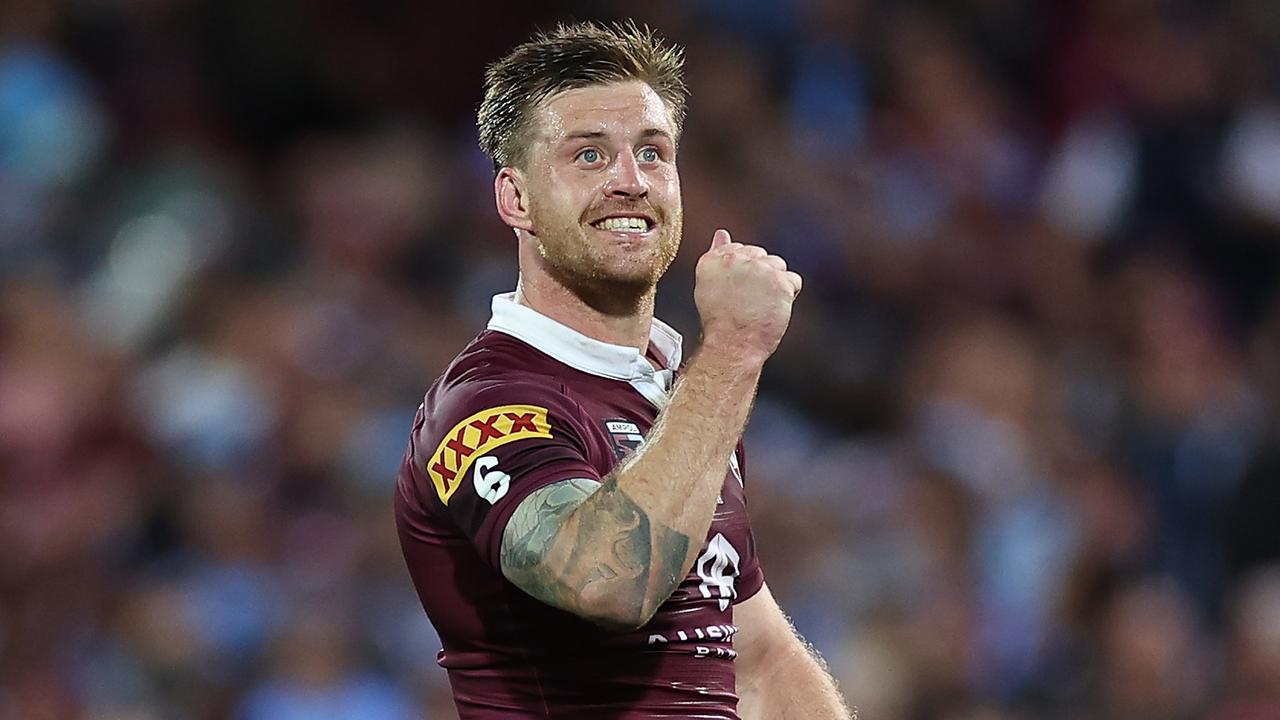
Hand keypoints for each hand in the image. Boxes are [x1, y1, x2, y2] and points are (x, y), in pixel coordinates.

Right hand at [694, 229, 802, 363]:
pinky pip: (793, 281)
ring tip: (761, 306)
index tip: (740, 292)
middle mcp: (736, 258)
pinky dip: (788, 296)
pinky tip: (773, 308)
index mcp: (715, 258)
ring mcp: (759, 268)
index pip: (741, 250)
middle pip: (762, 257)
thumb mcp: (709, 284)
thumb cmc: (720, 322)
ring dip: (776, 284)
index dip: (745, 273)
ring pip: (779, 266)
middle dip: (761, 276)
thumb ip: (717, 255)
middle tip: (750, 302)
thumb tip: (722, 234)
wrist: (732, 345)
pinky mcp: (779, 281)